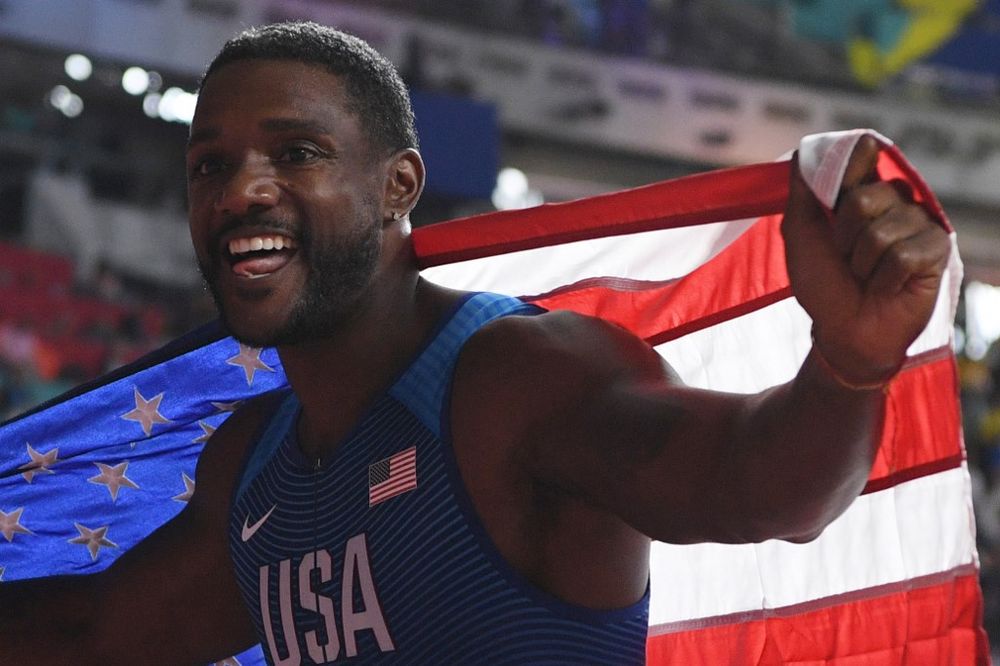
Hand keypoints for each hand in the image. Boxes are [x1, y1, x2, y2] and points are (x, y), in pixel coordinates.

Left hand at [781, 136, 950, 384]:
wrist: (844, 329)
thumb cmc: (823, 284)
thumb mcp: (801, 235)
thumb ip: (802, 193)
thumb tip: (801, 151)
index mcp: (861, 192)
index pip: (863, 154)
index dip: (849, 167)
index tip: (834, 193)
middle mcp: (893, 201)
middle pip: (864, 197)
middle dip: (842, 237)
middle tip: (844, 258)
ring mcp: (918, 223)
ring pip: (883, 230)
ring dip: (862, 263)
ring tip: (865, 275)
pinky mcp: (936, 248)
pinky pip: (904, 255)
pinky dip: (884, 278)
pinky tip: (887, 286)